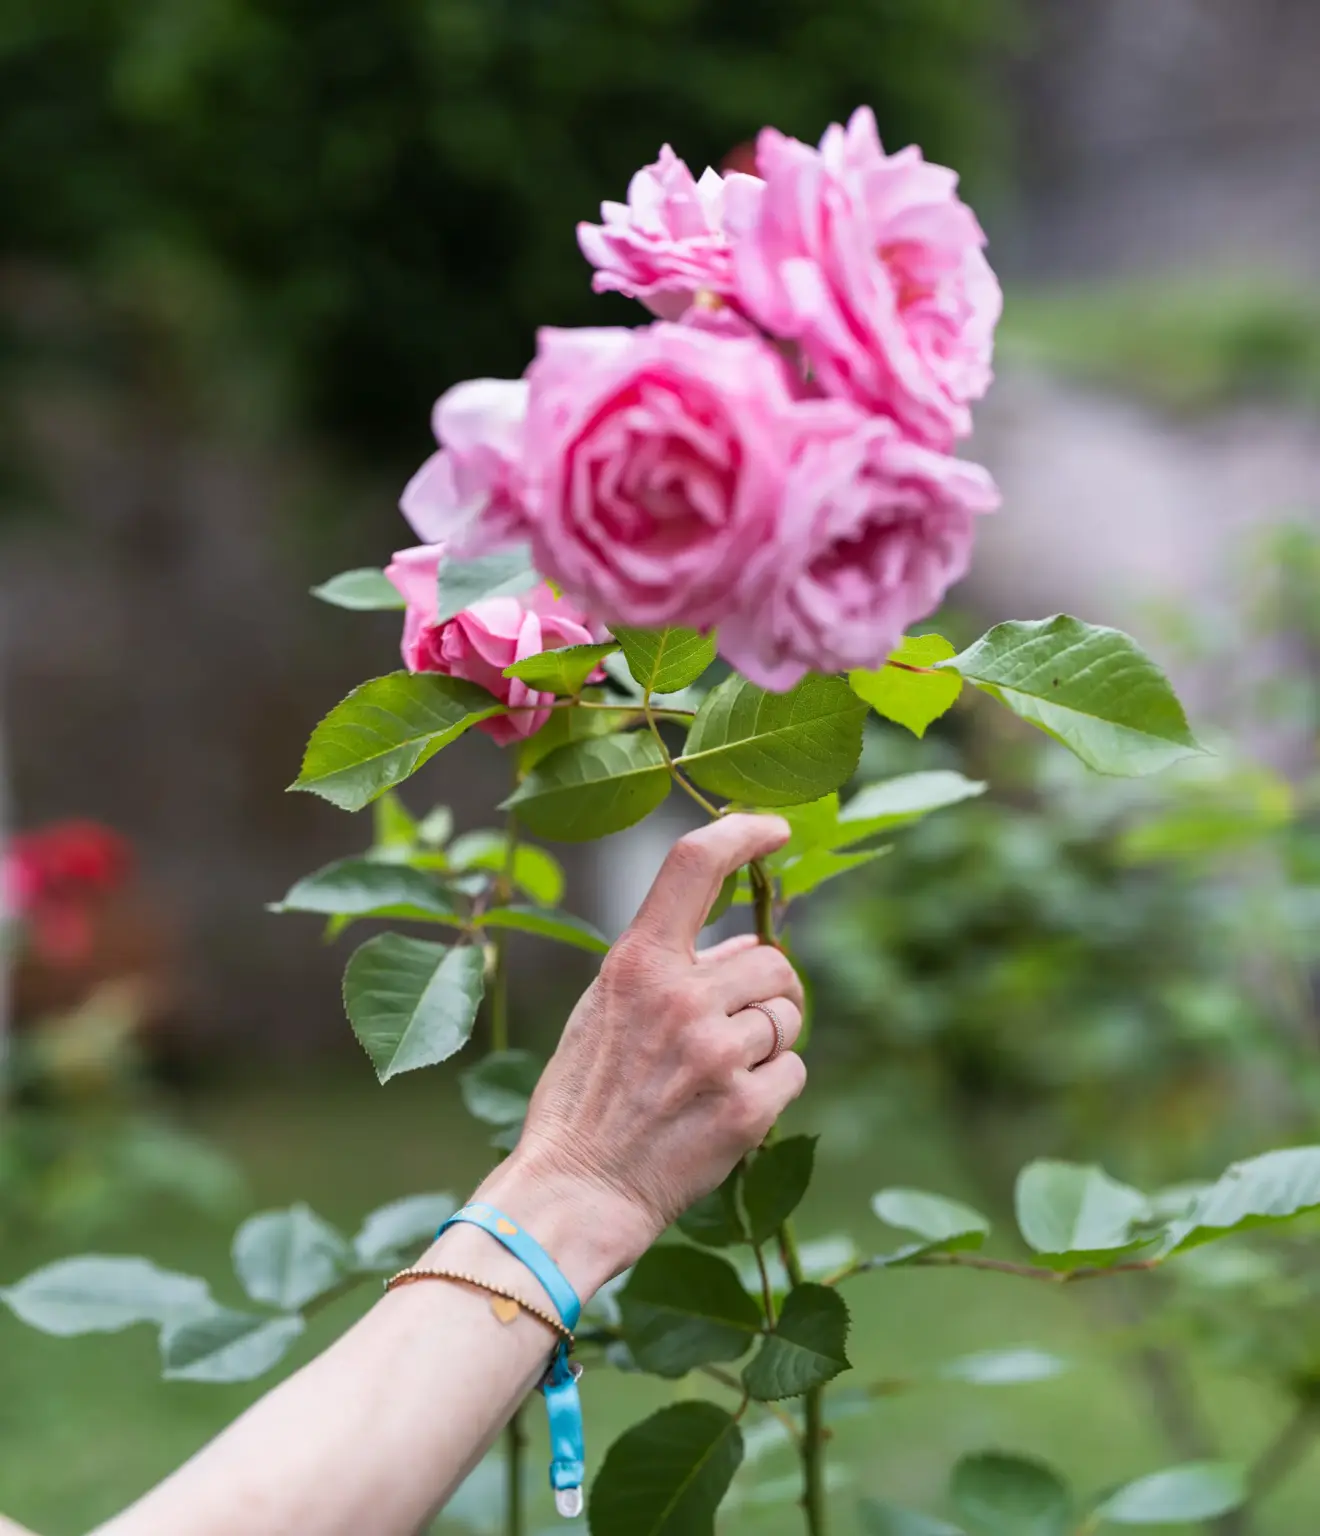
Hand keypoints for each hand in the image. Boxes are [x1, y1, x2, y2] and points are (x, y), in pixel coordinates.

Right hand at [478, 814, 805, 1294]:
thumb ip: (669, 970)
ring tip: (716, 1077)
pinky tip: (727, 1110)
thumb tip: (745, 947)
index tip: (774, 828)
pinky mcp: (745, 1107)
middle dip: (765, 992)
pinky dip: (772, 1089)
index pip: (694, 864)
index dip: (742, 834)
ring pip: (787, 1017)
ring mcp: (716, 1052)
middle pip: (771, 962)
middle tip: (732, 1030)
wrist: (572, 1193)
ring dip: (767, 1043)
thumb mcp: (604, 1011)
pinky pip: (793, 1071)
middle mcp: (680, 996)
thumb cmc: (583, 1100)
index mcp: (637, 962)